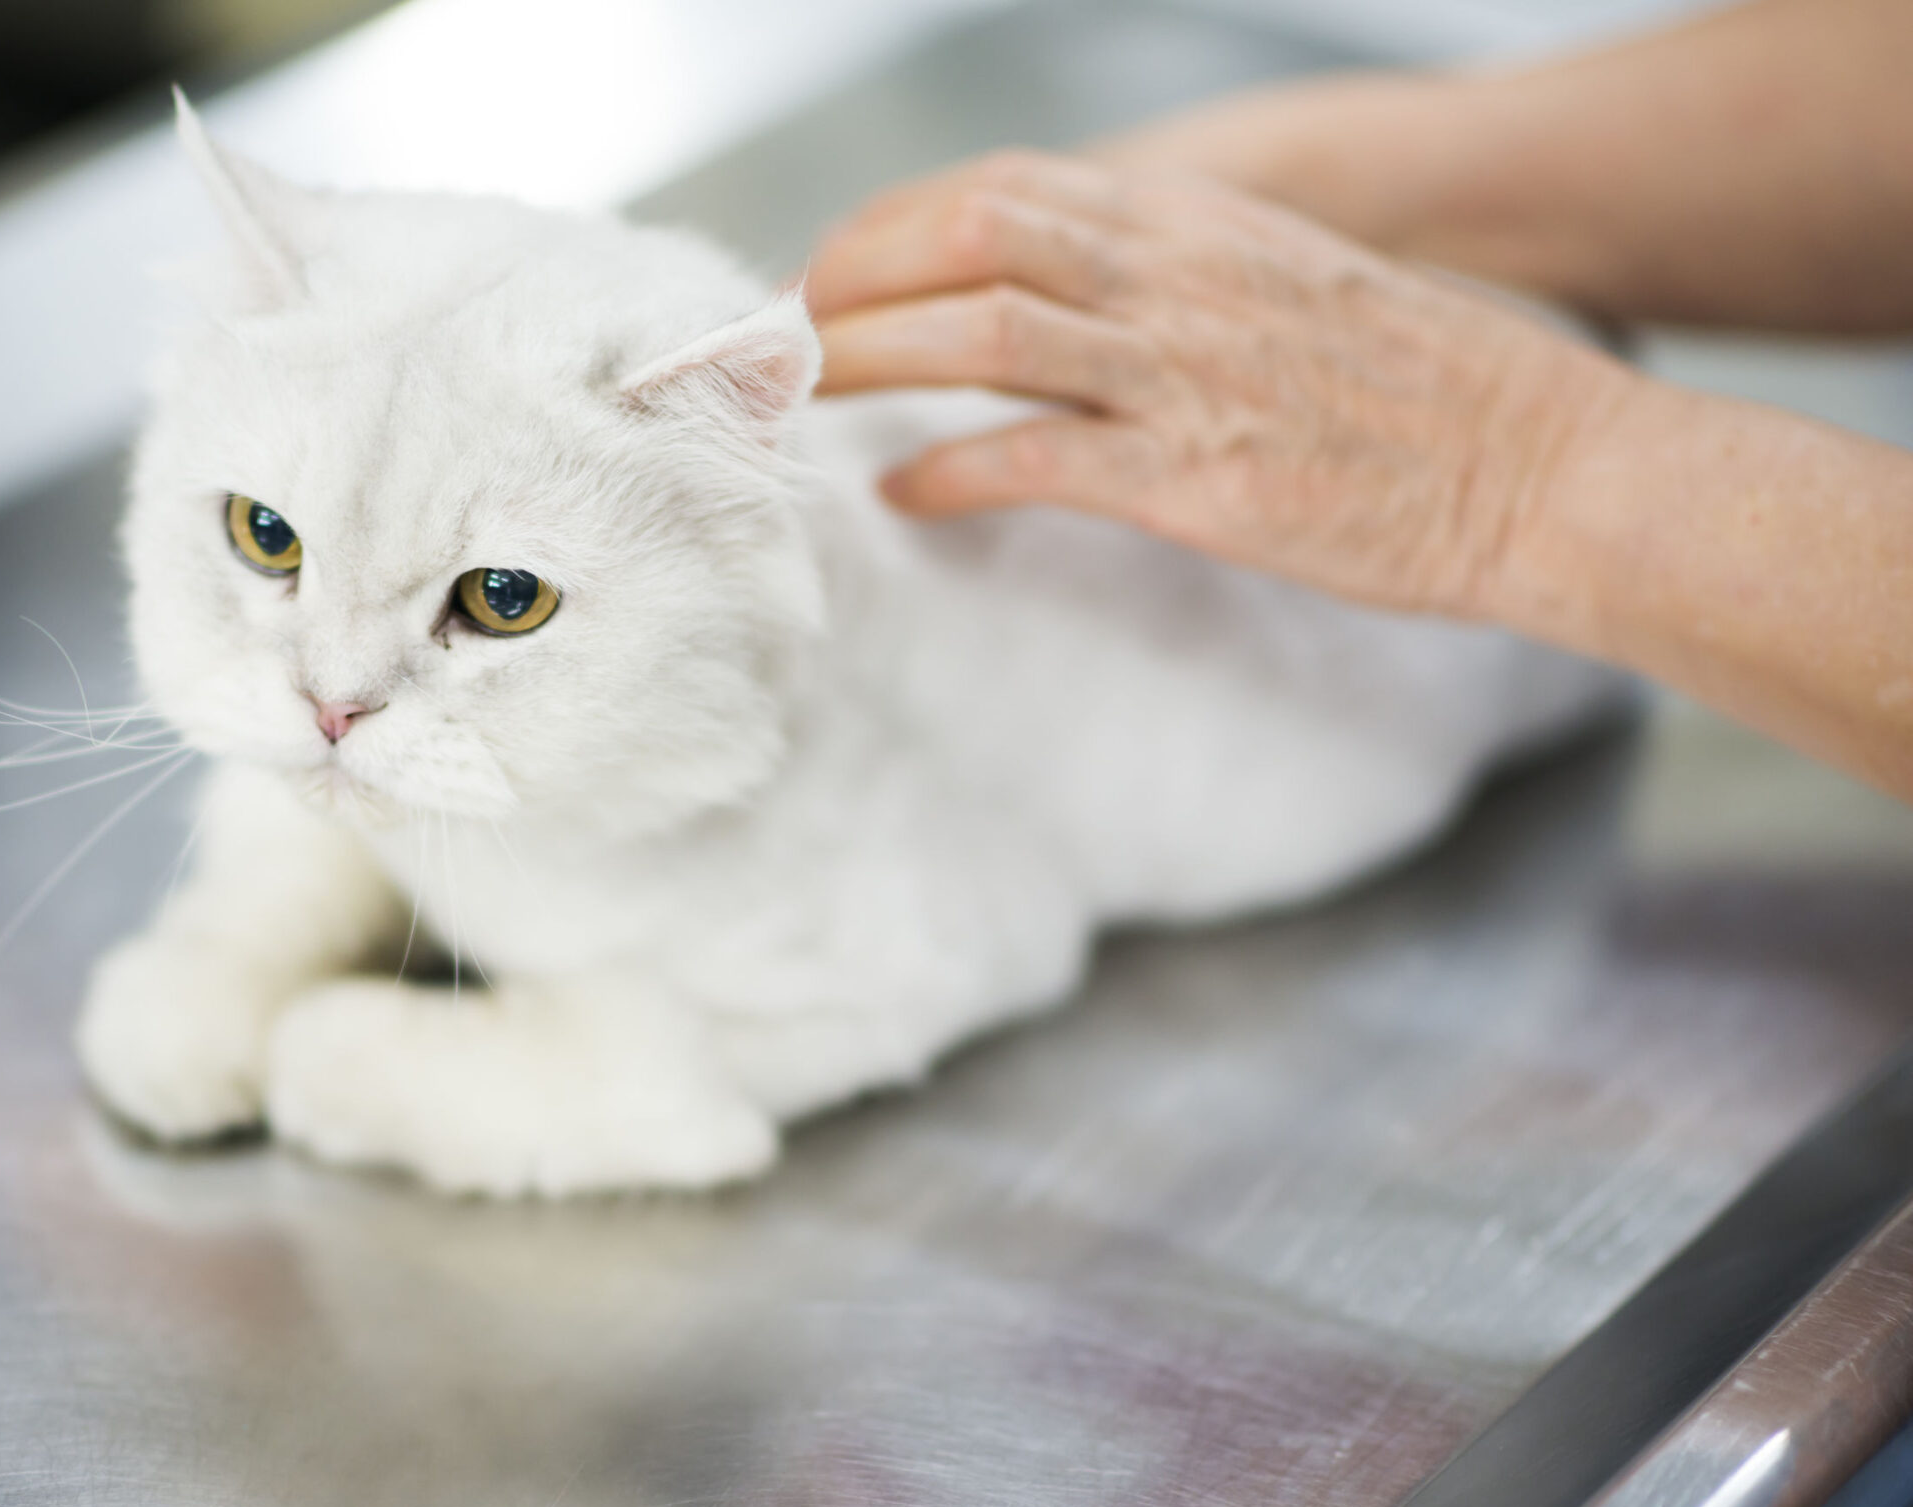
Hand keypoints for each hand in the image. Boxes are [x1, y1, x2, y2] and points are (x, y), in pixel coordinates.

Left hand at [803, 150, 1634, 622]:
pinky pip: (1028, 457)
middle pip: (967, 234)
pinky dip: (945, 469)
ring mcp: (1180, 373)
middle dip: (856, 273)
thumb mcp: (1289, 286)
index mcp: (1196, 224)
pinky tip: (902, 493)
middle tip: (790, 330)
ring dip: (869, 357)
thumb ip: (1178, 280)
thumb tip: (1068, 298)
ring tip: (806, 395)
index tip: (837, 265)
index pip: (1004, 188)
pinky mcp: (1191, 475)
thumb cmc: (1423, 390)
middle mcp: (1175, 276)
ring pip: (976, 331)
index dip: (896, 221)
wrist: (1540, 466)